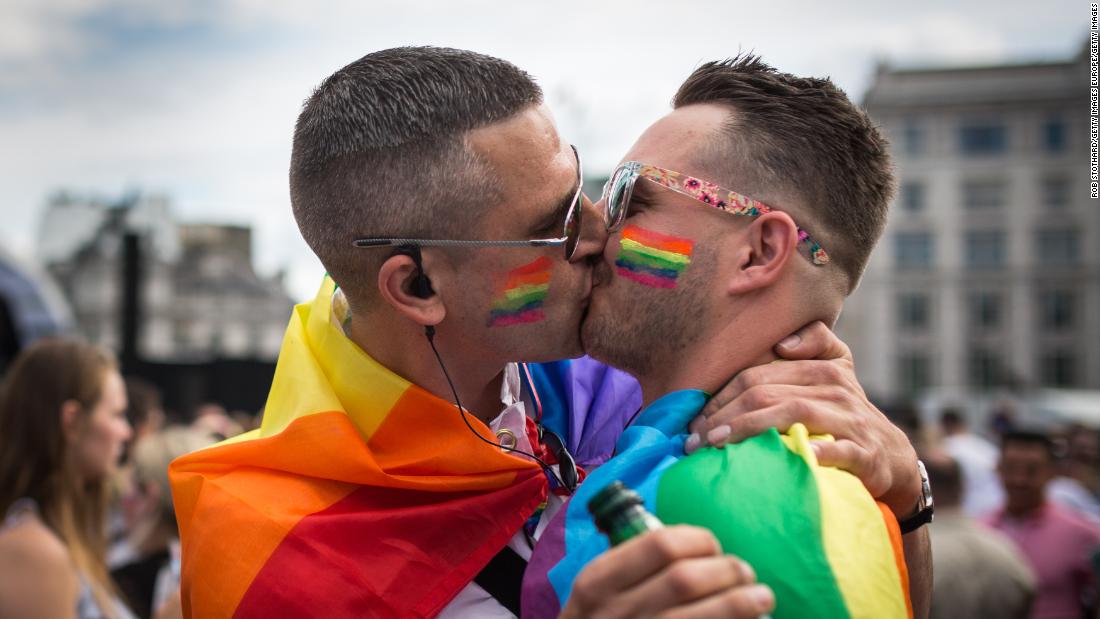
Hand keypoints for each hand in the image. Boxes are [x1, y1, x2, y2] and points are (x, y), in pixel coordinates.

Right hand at [560, 526, 773, 618]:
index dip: (698, 540)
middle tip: (744, 572)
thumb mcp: (596, 594)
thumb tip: (693, 544)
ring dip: (743, 603)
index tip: (712, 546)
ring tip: (762, 597)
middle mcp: (616, 613)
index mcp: (598, 582)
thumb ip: (630, 568)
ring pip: (706, 615)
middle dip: (727, 570)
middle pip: (687, 578)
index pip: (660, 544)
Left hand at [685, 321, 920, 517]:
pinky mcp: (864, 452)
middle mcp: (835, 387)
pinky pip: (837, 450)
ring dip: (749, 429)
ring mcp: (850, 419)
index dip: (720, 396)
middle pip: (766, 393)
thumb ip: (813, 343)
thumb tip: (783, 342)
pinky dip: (815, 451)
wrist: (892, 456)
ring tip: (718, 446)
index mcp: (821, 366)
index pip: (756, 375)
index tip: (693, 421)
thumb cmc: (845, 413)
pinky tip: (792, 456)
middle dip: (723, 416)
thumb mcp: (835, 370)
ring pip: (793, 414)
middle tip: (694, 439)